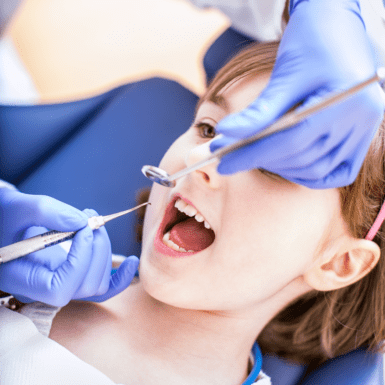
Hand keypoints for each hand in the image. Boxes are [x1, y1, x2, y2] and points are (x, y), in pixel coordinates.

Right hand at [0, 189, 137, 305]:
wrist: (5, 220)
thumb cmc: (5, 215)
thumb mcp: (17, 207)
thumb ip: (46, 212)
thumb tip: (82, 222)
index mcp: (22, 278)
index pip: (60, 289)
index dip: (79, 261)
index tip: (83, 229)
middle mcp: (42, 289)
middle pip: (85, 285)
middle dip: (97, 249)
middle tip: (91, 219)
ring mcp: (60, 284)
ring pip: (97, 284)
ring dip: (105, 252)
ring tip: (94, 223)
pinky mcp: (73, 276)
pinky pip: (101, 288)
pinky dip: (119, 277)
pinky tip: (132, 262)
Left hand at [211, 0, 383, 187]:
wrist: (336, 25)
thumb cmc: (311, 41)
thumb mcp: (284, 75)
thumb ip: (258, 111)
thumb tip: (225, 133)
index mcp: (346, 99)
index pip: (291, 141)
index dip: (253, 155)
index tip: (223, 163)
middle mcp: (362, 119)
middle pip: (303, 158)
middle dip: (261, 160)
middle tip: (231, 156)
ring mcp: (365, 130)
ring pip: (317, 169)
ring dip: (281, 168)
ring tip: (255, 155)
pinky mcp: (361, 136)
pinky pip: (336, 172)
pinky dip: (309, 174)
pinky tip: (286, 165)